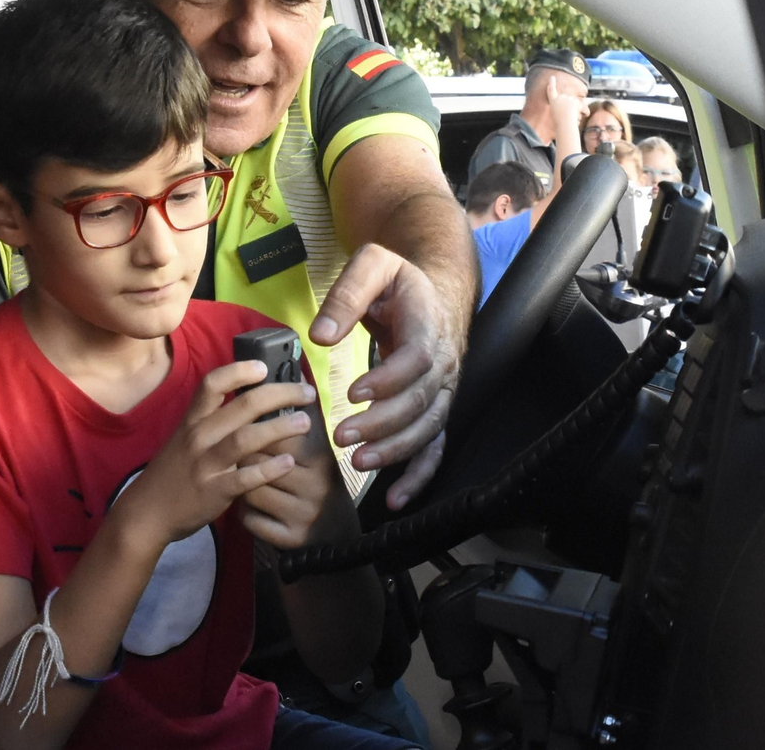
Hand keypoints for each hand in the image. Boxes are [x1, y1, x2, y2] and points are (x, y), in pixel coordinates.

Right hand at [118, 361, 317, 546]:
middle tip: (307, 392)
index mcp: (192, 420)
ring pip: (247, 439)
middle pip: (243, 406)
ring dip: (280, 429)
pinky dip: (270, 469)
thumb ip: (212, 421)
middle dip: (280, 394)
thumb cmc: (173, 471)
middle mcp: (199, 436)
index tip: (265, 367)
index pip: (212, 384)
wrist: (148, 512)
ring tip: (305, 423)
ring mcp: (206, 464)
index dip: (239, 371)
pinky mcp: (215, 491)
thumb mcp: (185, 438)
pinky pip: (246, 478)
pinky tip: (290, 463)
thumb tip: (250, 401)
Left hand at [240, 399, 350, 549]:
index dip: (258, 431)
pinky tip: (252, 508)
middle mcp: (315, 486)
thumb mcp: (317, 454)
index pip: (277, 434)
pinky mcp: (288, 539)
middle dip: (244, 457)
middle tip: (243, 458)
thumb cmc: (317, 485)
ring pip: (249, 490)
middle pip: (257, 460)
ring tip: (246, 482)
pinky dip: (244, 513)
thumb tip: (286, 378)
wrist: (334, 538)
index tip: (253, 432)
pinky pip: (249, 519)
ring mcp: (302, 515)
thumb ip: (301, 422)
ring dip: (240, 485)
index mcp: (321, 459)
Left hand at [310, 244, 459, 508]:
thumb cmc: (397, 281)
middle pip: (420, 402)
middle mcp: (443, 363)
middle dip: (381, 424)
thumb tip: (321, 334)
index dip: (387, 380)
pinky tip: (396, 498)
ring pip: (427, 429)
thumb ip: (346, 296)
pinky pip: (434, 447)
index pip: (416, 360)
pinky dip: (418, 475)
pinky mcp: (436, 408)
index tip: (352, 393)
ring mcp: (443, 390)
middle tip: (342, 436)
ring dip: (395, 451)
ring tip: (359, 462)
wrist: (433, 290)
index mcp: (427, 327)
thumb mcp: (371, 266)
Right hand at [548, 80, 586, 139]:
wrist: (565, 124)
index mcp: (552, 101)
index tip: (552, 77)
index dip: (552, 83)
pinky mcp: (575, 100)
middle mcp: (559, 97)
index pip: (551, 90)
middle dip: (570, 104)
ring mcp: (567, 98)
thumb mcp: (557, 113)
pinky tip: (578, 114)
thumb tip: (574, 102)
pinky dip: (582, 110)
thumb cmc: (560, 122)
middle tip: (567, 114)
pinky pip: (581, 105)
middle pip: (567, 98)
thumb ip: (562, 105)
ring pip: (575, 102)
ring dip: (575, 108)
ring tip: (570, 116)